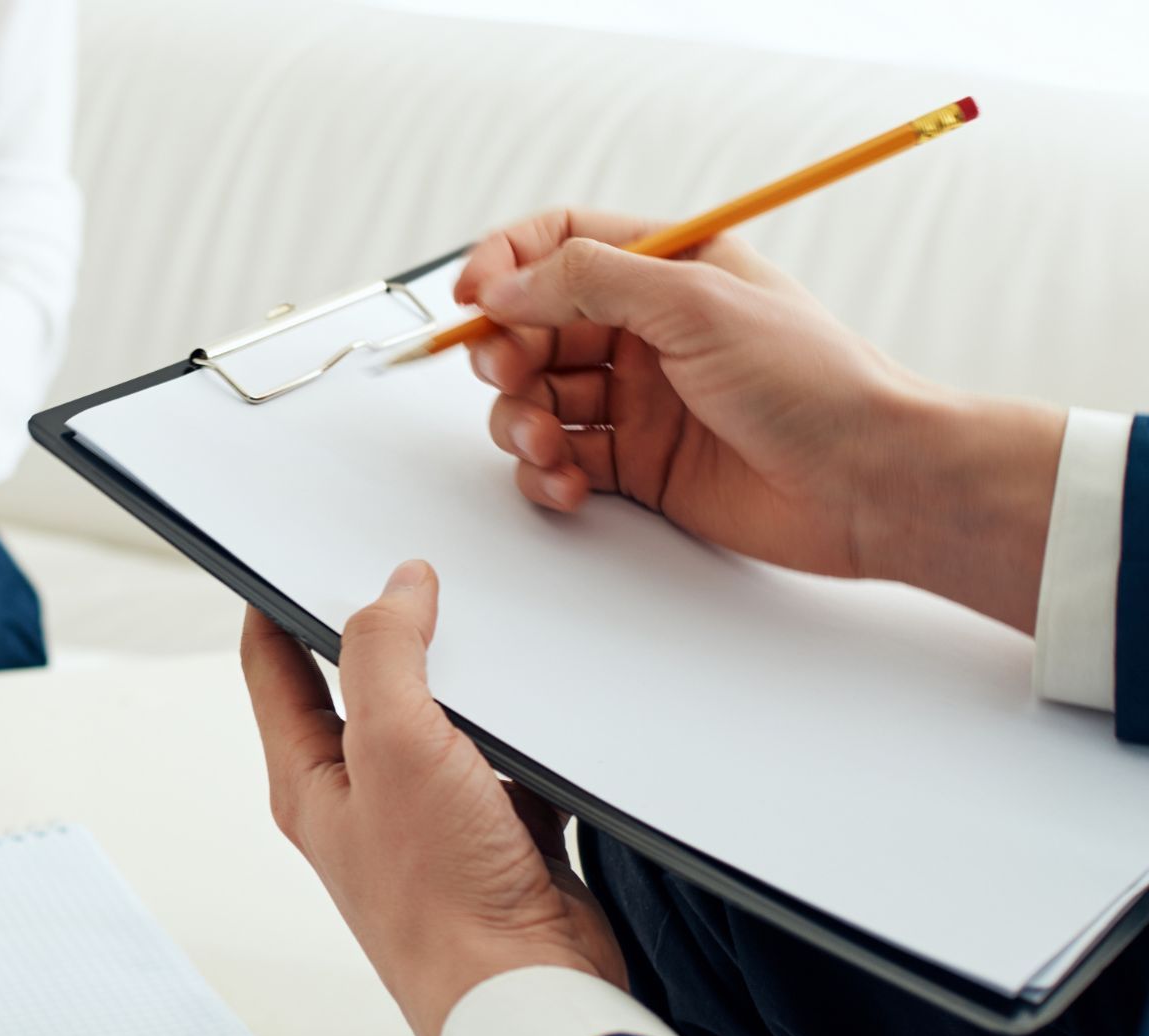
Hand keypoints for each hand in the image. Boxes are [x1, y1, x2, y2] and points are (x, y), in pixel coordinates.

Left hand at [241, 560, 624, 1035]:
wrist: (528, 989)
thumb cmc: (443, 898)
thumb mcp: (395, 745)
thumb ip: (385, 654)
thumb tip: (396, 587)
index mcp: (310, 776)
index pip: (272, 663)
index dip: (275, 597)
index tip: (293, 546)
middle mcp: (361, 794)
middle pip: (360, 682)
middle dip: (385, 626)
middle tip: (411, 571)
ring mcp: (428, 814)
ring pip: (440, 715)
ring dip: (464, 676)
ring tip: (486, 626)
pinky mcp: (495, 830)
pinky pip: (506, 756)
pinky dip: (525, 729)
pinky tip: (544, 705)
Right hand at [454, 208, 1065, 632]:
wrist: (871, 484)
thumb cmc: (814, 383)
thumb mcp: (697, 303)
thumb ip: (590, 282)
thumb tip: (506, 284)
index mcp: (669, 267)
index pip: (560, 241)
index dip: (507, 263)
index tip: (474, 297)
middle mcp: (646, 329)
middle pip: (533, 324)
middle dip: (505, 351)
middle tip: (511, 374)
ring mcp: (638, 398)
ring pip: (536, 396)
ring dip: (521, 419)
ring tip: (548, 442)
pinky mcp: (637, 464)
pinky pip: (559, 458)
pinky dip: (546, 472)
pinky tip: (569, 481)